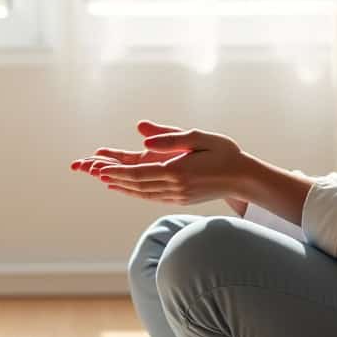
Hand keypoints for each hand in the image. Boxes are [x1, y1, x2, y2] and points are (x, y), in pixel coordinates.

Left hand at [71, 120, 247, 205]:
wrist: (244, 178)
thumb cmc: (224, 152)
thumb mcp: (199, 137)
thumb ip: (170, 138)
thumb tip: (142, 139)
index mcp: (178, 171)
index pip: (139, 173)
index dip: (116, 171)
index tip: (99, 168)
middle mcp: (175, 187)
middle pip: (136, 184)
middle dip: (113, 177)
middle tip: (92, 171)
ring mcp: (177, 196)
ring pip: (142, 192)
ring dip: (121, 186)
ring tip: (104, 179)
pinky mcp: (180, 199)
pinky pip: (151, 196)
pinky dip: (135, 191)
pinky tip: (126, 187)